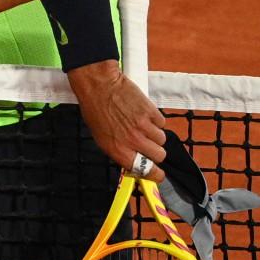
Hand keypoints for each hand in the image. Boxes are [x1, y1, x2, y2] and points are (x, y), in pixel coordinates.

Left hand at [65, 61, 166, 178]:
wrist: (99, 86)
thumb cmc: (96, 111)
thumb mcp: (102, 139)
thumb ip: (120, 152)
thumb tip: (133, 161)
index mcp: (119, 150)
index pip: (145, 170)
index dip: (155, 174)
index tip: (158, 174)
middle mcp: (133, 140)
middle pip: (159, 155)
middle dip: (156, 153)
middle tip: (149, 146)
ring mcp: (143, 125)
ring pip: (162, 139)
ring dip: (155, 135)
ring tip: (143, 126)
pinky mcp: (150, 111)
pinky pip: (161, 123)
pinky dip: (155, 121)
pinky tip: (144, 115)